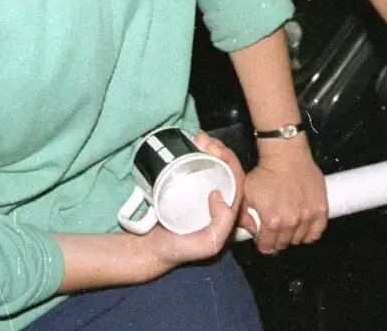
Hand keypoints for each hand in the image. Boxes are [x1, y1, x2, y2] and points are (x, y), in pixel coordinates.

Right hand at [146, 132, 245, 267]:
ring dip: (208, 147)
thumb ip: (220, 225)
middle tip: (202, 139)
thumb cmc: (181, 249)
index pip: (236, 179)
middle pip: (225, 167)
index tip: (214, 149)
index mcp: (228, 210)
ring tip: (197, 137)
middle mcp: (218, 199)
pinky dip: (195, 153)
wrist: (150, 249)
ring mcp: (201, 191)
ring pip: (212, 164)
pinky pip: (195, 167)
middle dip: (218, 149)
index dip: (230, 161)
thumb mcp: (208, 243)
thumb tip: (218, 194)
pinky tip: (189, 145)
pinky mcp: (186, 187)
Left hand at [242, 136, 328, 254]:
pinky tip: (303, 228)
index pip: (267, 245)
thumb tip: (251, 230)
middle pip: (283, 244)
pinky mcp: (321, 209)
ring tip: (289, 225)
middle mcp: (291, 222)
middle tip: (275, 230)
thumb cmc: (266, 172)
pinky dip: (309, 234)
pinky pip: (317, 233)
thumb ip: (244, 216)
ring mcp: (308, 217)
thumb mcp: (246, 193)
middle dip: (277, 239)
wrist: (286, 155)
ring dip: (292, 235)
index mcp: (272, 221)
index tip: (263, 238)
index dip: (263, 243)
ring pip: (299, 239)